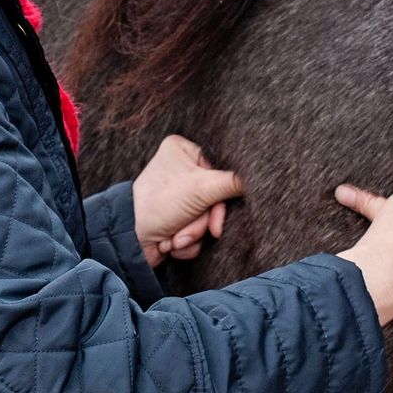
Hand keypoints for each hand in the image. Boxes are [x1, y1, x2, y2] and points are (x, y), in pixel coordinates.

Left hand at [131, 135, 243, 268]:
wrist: (129, 241)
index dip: (219, 198)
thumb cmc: (158, 204)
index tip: (214, 213)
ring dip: (193, 233)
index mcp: (182, 150)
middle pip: (214, 198)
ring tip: (175, 236)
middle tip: (190, 228)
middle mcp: (179, 170)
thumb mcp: (201, 188)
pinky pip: (195, 232)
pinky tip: (170, 241)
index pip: (219, 170)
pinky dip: (186, 242)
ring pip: (205, 218)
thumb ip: (234, 182)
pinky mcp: (175, 218)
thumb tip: (262, 176)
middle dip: (202, 221)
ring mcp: (177, 196)